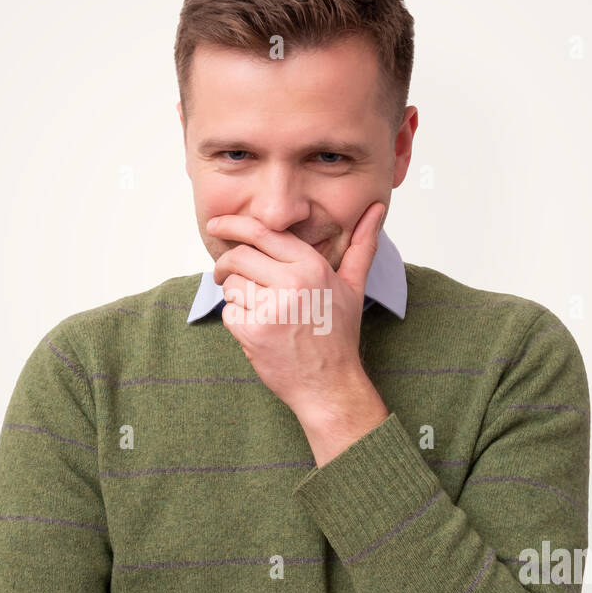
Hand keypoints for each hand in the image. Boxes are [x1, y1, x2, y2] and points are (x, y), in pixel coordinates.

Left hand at [208, 202, 385, 417]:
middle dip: (225, 265)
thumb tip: (376, 208)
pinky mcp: (255, 332)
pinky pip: (229, 313)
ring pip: (231, 285)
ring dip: (235, 296)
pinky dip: (236, 321)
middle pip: (239, 256)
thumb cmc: (338, 335)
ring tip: (255, 309)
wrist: (329, 384)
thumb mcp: (353, 287)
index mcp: (312, 266)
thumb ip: (362, 246)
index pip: (262, 233)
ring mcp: (272, 308)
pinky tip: (257, 330)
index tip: (215, 225)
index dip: (233, 225)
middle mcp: (292, 283)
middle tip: (224, 273)